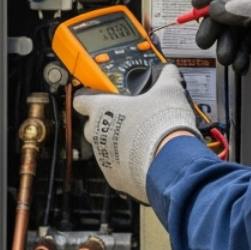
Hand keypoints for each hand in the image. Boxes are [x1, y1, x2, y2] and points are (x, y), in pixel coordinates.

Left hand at [71, 65, 198, 204]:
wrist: (169, 159)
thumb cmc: (162, 124)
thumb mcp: (168, 90)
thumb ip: (165, 77)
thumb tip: (168, 72)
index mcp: (103, 108)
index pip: (81, 100)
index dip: (88, 97)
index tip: (96, 98)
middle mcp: (97, 133)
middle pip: (91, 126)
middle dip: (106, 123)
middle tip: (127, 119)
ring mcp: (103, 157)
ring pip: (103, 148)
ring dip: (116, 144)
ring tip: (139, 140)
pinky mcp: (113, 177)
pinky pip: (115, 169)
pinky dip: (125, 165)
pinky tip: (142, 159)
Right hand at [191, 0, 250, 78]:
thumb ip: (241, 9)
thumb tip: (215, 7)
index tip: (197, 6)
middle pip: (232, 8)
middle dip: (218, 27)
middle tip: (204, 42)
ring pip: (238, 29)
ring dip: (229, 45)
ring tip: (228, 60)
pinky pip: (248, 44)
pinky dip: (242, 55)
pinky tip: (241, 66)